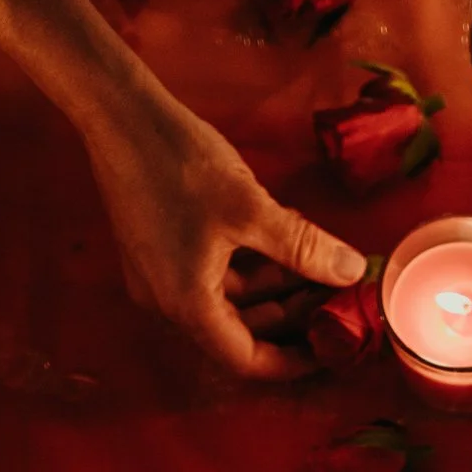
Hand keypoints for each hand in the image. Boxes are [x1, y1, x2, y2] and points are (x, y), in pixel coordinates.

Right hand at [84, 94, 364, 378]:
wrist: (119, 111)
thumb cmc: (178, 162)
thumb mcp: (252, 209)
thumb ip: (304, 248)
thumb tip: (352, 273)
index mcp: (188, 306)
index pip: (247, 359)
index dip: (293, 360)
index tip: (330, 348)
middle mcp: (171, 301)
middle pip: (242, 330)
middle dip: (292, 316)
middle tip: (338, 296)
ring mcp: (163, 276)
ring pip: (233, 297)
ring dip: (277, 285)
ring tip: (322, 262)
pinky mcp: (162, 248)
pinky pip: (216, 272)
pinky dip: (253, 262)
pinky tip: (289, 236)